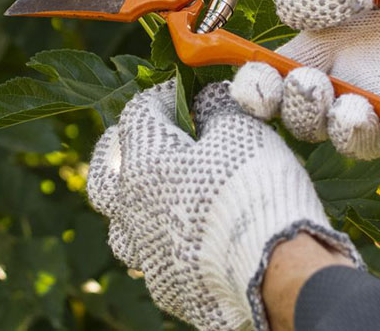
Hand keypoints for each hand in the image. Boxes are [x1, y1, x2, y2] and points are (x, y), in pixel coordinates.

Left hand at [87, 81, 361, 330]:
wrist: (275, 270)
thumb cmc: (253, 188)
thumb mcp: (241, 130)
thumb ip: (217, 107)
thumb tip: (208, 98)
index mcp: (143, 163)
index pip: (139, 114)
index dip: (163, 96)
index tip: (187, 92)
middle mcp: (131, 210)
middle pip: (104, 175)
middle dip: (116, 152)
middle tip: (135, 142)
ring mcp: (145, 253)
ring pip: (121, 226)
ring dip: (133, 207)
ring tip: (155, 197)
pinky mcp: (167, 287)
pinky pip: (154, 261)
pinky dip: (165, 245)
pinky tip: (186, 241)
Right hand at [231, 0, 379, 158]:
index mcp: (334, 7)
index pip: (292, 9)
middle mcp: (340, 55)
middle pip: (274, 83)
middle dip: (258, 86)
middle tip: (270, 78)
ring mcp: (368, 94)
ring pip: (310, 120)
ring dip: (303, 110)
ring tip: (318, 92)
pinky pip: (365, 143)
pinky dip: (352, 133)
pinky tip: (356, 113)